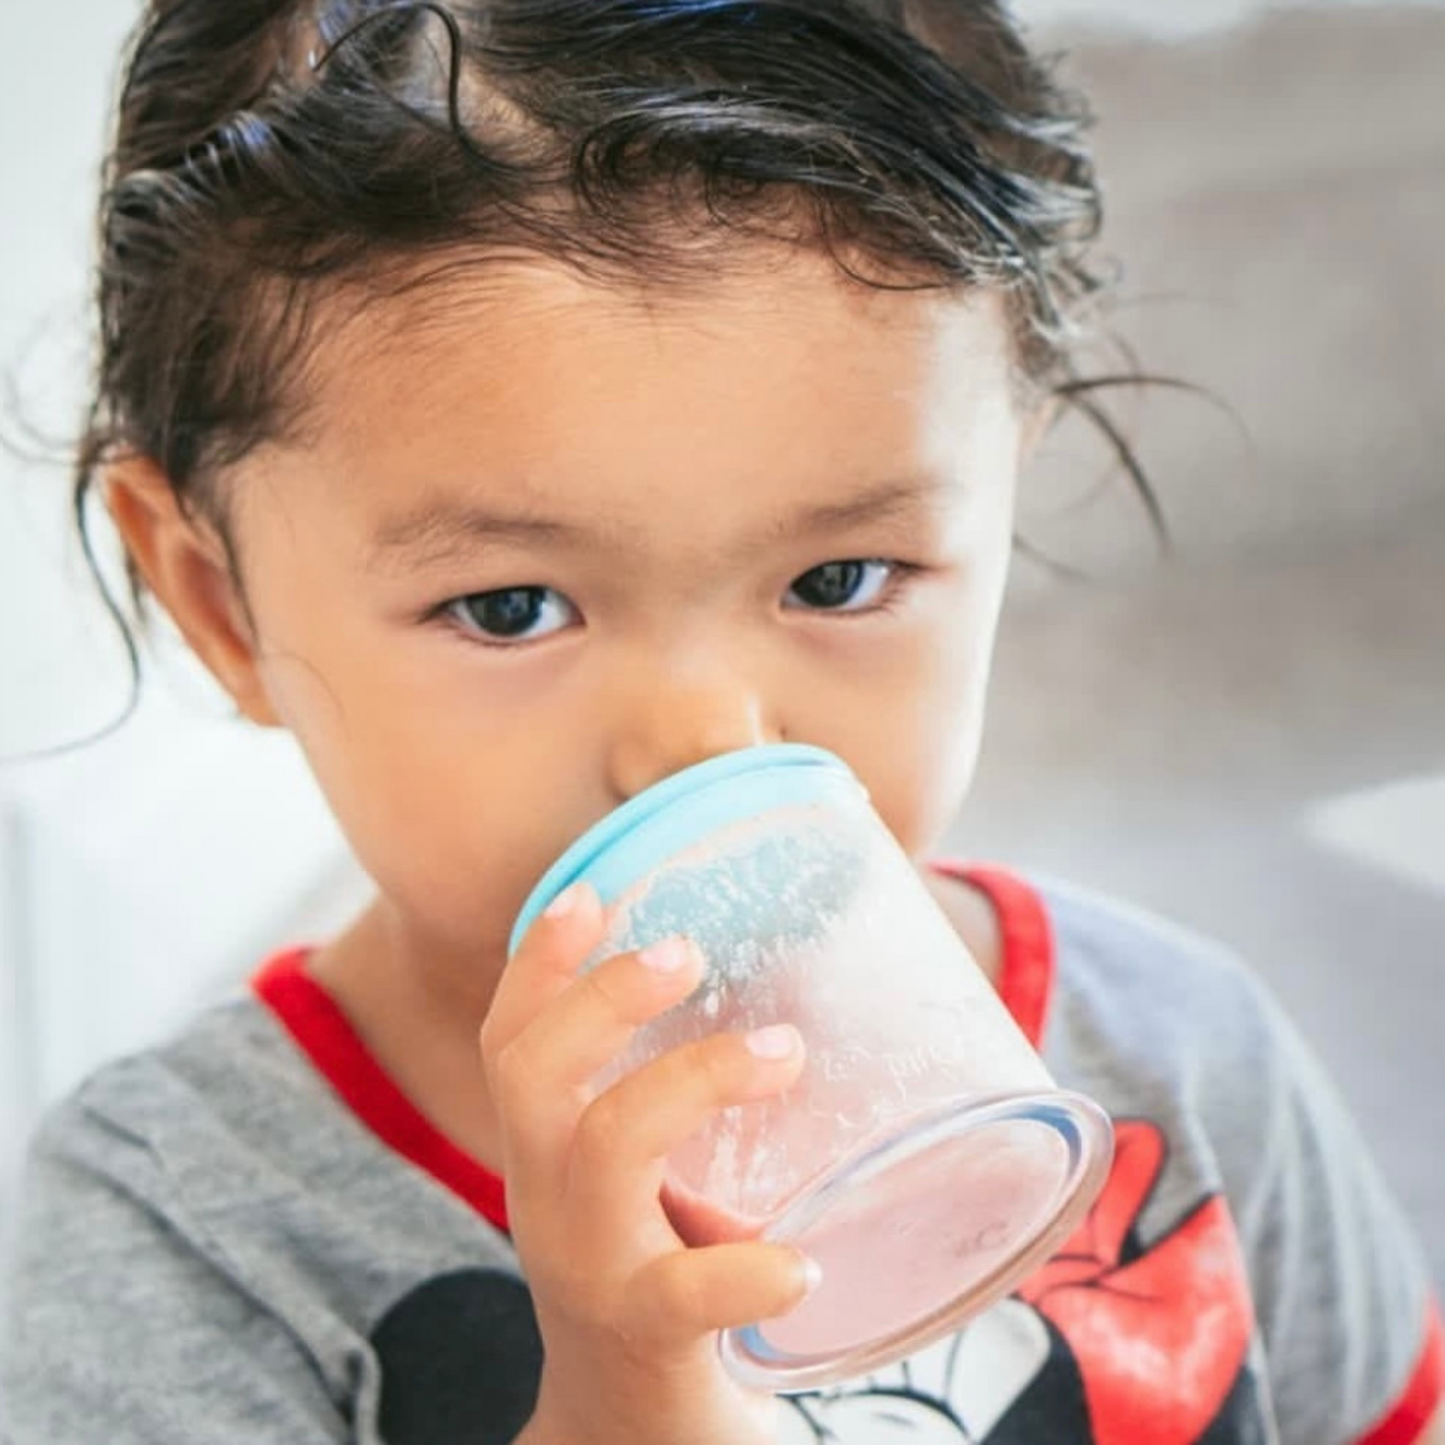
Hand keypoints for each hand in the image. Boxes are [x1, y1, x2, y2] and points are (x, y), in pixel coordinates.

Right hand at [481, 882, 816, 1444]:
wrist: (621, 1434)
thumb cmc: (646, 1273)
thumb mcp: (628, 1182)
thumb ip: (667, 1105)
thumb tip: (781, 993)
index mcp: (544, 1153)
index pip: (512, 1040)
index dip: (537, 962)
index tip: (590, 893)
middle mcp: (547, 1198)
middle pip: (533, 1074)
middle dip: (601, 997)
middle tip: (686, 949)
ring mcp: (590, 1266)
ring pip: (607, 1148)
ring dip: (694, 1079)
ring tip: (783, 1050)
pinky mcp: (647, 1337)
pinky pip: (682, 1295)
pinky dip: (743, 1273)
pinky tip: (800, 1263)